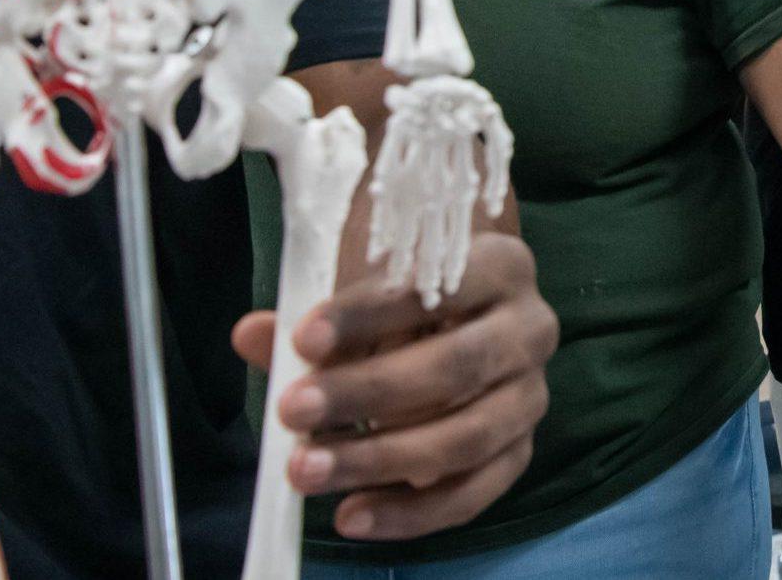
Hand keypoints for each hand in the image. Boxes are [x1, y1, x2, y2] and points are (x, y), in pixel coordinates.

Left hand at [232, 230, 557, 540]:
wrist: (465, 327)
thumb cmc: (405, 305)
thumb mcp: (365, 299)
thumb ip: (313, 323)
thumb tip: (251, 335)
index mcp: (499, 266)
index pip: (439, 286)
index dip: (370, 314)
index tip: (303, 339)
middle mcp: (530, 328)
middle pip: (456, 366)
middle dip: (368, 392)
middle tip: (293, 410)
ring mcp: (530, 395)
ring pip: (464, 437)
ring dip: (379, 459)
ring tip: (306, 470)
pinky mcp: (519, 451)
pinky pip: (472, 493)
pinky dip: (409, 512)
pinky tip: (351, 515)